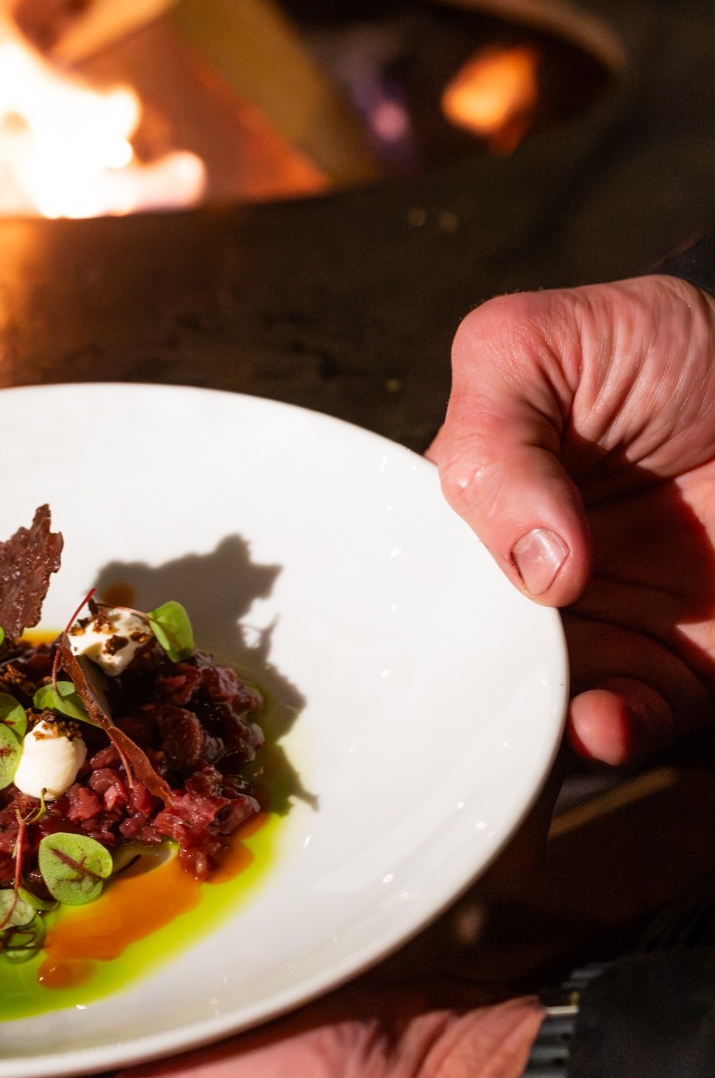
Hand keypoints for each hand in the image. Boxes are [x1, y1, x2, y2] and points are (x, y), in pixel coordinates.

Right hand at [430, 275, 714, 764]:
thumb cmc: (660, 350)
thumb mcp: (535, 342)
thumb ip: (492, 431)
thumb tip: (532, 564)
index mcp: (478, 504)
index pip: (413, 566)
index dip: (404, 595)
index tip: (407, 616)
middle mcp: (525, 575)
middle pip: (463, 648)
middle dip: (461, 672)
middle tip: (482, 660)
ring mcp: (600, 626)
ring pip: (532, 701)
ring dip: (524, 718)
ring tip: (538, 704)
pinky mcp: (673, 670)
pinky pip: (628, 723)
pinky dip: (606, 735)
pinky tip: (598, 721)